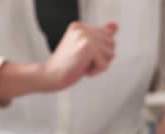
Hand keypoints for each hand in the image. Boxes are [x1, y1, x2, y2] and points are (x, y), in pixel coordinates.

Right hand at [0, 22, 116, 104]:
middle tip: (82, 62)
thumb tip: (115, 26)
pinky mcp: (88, 48)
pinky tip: (82, 70)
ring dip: (99, 66)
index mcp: (80, 26)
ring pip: (110, 54)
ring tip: (82, 66)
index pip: (107, 37)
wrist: (49, 76)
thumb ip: (100, 38)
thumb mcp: (85, 50)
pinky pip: (105, 64)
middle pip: (111, 45)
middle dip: (101, 58)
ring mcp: (85, 37)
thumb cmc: (66, 66)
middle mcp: (83, 28)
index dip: (99, 52)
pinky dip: (96, 72)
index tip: (82, 56)